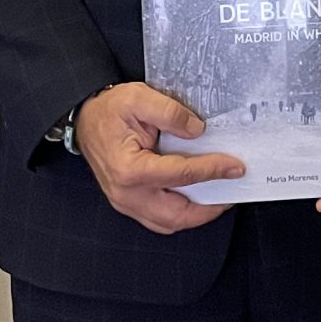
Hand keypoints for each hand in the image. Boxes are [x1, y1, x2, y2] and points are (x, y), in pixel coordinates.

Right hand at [74, 82, 242, 234]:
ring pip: (167, 223)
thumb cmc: (108, 111)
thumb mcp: (139, 98)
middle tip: (231, 194)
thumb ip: (170, 113)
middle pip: (176, 215)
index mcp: (129, 169)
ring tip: (218, 198)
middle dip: (209, 209)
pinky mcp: (128, 202)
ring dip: (196, 215)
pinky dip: (180, 214)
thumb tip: (197, 131)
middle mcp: (126, 193)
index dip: (213, 170)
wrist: (85, 119)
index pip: (182, 175)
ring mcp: (125, 202)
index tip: (234, 167)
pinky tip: (196, 199)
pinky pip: (158, 219)